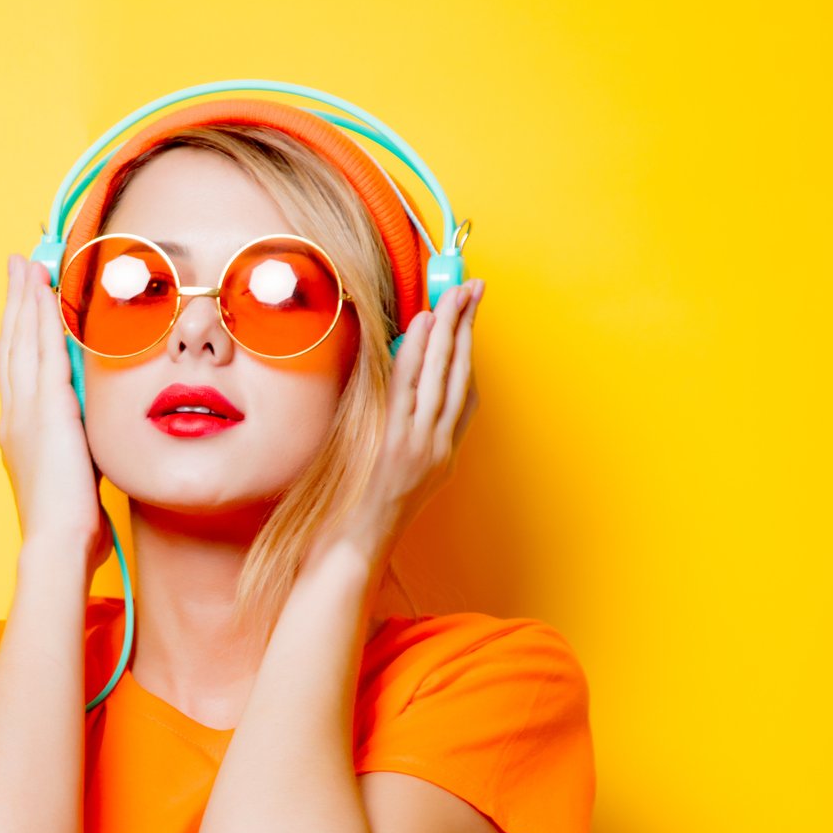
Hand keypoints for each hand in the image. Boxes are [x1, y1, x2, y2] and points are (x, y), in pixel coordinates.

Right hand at [0, 253, 112, 569]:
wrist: (59, 542)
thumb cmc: (70, 523)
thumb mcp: (77, 472)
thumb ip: (81, 443)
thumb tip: (93, 432)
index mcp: (19, 431)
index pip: (18, 368)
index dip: (19, 331)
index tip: (23, 300)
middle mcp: (15, 414)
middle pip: (12, 344)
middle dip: (15, 302)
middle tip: (16, 266)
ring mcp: (26, 410)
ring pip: (22, 340)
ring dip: (25, 299)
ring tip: (25, 265)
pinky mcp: (46, 410)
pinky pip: (42, 351)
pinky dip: (42, 317)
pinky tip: (46, 292)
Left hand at [304, 279, 483, 575]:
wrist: (360, 542)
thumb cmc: (371, 508)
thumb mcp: (402, 471)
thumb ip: (412, 431)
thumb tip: (408, 383)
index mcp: (446, 451)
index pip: (467, 392)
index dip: (470, 349)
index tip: (471, 315)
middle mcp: (442, 445)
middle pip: (461, 375)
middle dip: (467, 328)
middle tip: (472, 290)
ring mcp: (424, 444)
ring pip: (442, 378)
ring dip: (449, 333)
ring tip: (452, 297)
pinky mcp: (401, 444)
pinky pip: (410, 391)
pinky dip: (418, 356)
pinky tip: (422, 328)